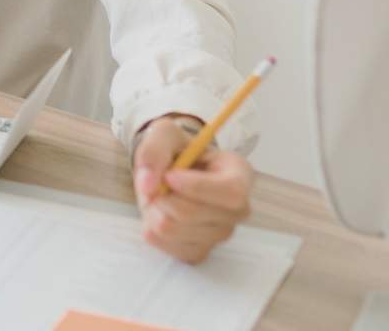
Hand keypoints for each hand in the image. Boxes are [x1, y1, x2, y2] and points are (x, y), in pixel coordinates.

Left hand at [131, 115, 253, 263]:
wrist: (172, 172)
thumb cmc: (177, 151)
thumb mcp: (164, 135)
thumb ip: (154, 151)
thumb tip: (147, 185)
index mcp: (240, 174)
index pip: (230, 191)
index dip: (196, 187)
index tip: (169, 175)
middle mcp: (238, 209)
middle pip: (194, 214)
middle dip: (164, 196)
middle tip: (159, 182)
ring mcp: (220, 235)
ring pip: (173, 230)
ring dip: (154, 210)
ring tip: (161, 196)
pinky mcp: (199, 252)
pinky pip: (166, 246)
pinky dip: (152, 227)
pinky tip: (160, 213)